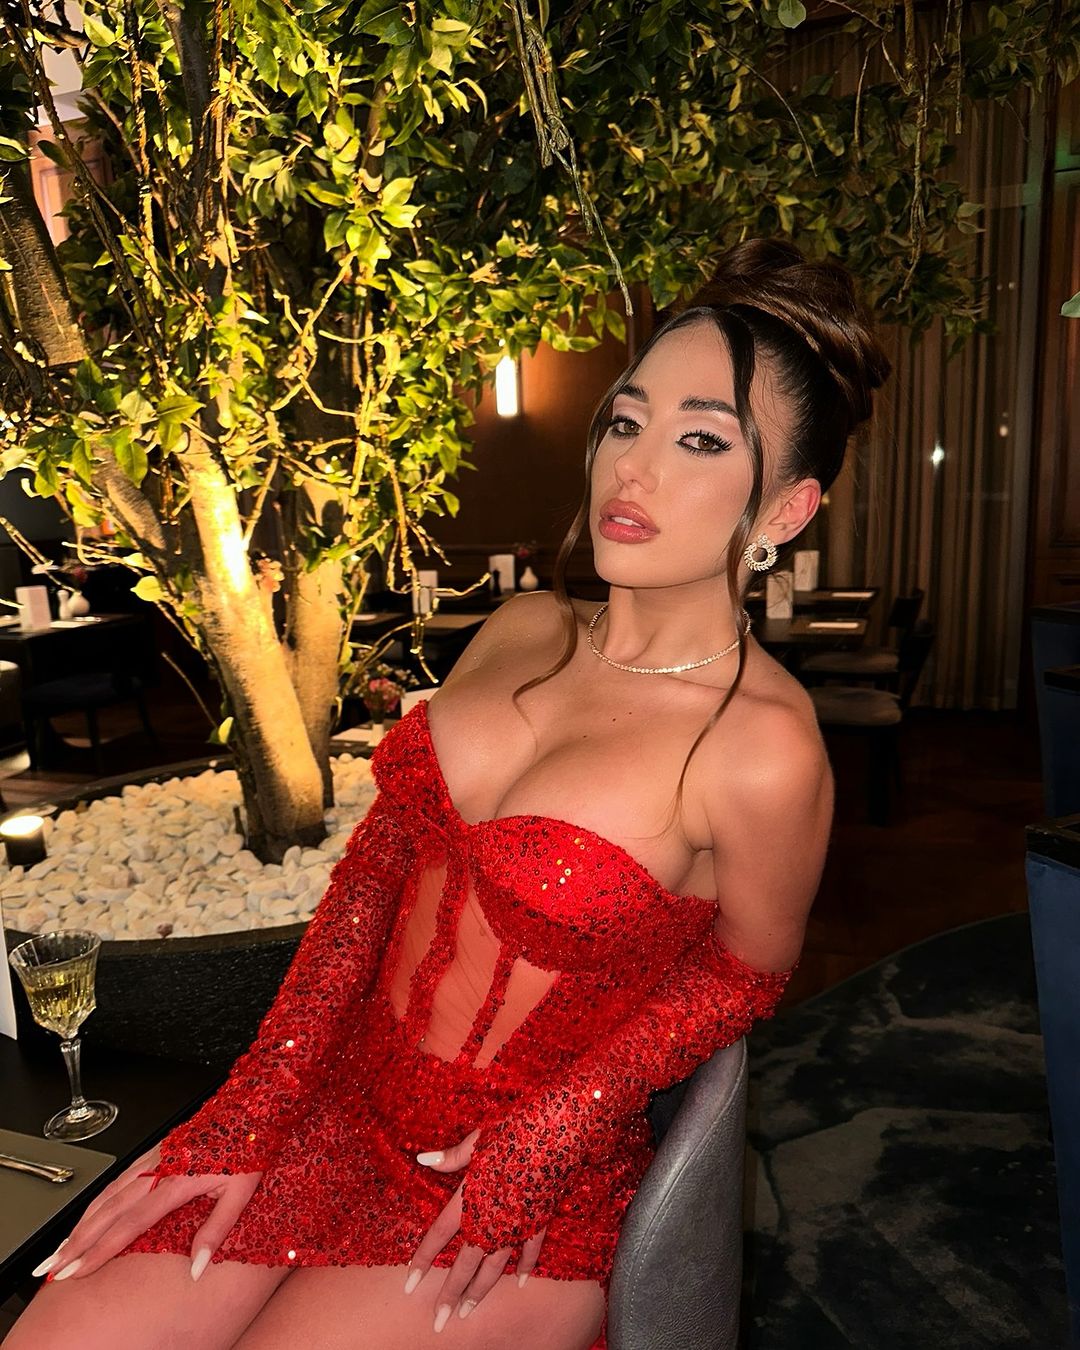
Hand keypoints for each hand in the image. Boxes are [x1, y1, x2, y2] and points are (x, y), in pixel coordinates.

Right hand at [31, 1143, 262, 1283]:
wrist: (251, 1107)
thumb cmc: (250, 1148)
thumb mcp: (242, 1192)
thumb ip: (216, 1231)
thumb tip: (196, 1268)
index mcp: (176, 1182)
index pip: (129, 1224)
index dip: (100, 1251)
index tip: (77, 1271)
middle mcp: (158, 1169)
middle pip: (107, 1211)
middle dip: (76, 1242)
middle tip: (52, 1267)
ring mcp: (154, 1157)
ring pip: (107, 1194)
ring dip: (81, 1223)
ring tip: (61, 1249)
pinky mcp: (155, 1150)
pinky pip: (117, 1179)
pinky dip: (97, 1200)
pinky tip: (89, 1214)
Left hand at [405, 1130, 546, 1330]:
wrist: (557, 1135)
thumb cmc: (513, 1132)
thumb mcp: (477, 1141)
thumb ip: (450, 1157)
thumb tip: (421, 1159)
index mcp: (468, 1200)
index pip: (438, 1237)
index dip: (422, 1261)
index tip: (408, 1285)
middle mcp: (489, 1221)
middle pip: (464, 1265)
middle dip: (449, 1295)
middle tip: (437, 1321)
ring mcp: (515, 1226)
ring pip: (494, 1268)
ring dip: (479, 1292)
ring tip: (466, 1313)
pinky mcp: (538, 1223)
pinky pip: (529, 1254)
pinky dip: (524, 1270)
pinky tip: (518, 1285)